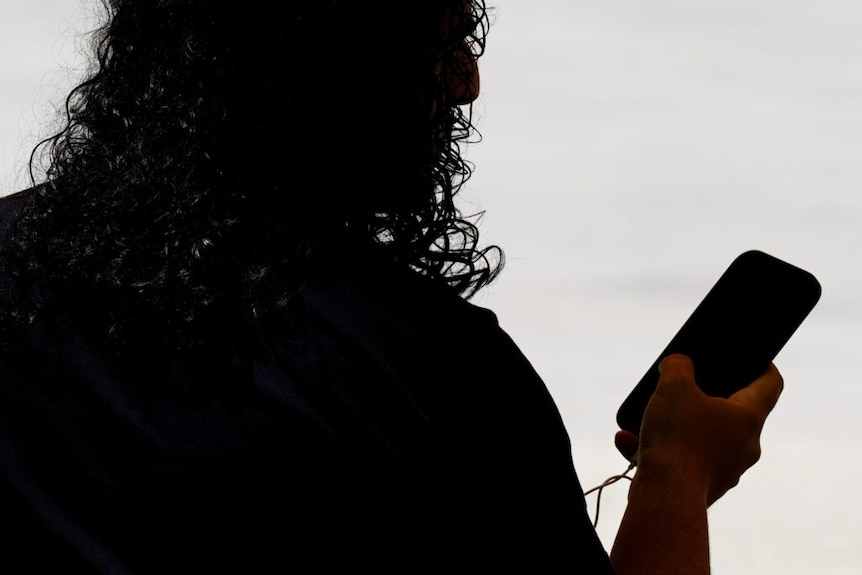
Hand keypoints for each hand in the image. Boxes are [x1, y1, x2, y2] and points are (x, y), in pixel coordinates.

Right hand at [616, 354, 782, 505]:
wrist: (668, 496)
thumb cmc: (679, 437)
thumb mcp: (674, 386)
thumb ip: (678, 365)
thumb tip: (679, 363)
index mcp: (748, 417)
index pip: (770, 385)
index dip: (764, 367)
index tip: (755, 359)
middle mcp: (745, 446)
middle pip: (735, 414)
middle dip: (709, 399)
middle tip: (689, 386)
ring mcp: (726, 470)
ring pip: (703, 439)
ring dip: (676, 425)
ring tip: (647, 416)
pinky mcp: (703, 488)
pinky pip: (681, 460)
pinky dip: (657, 449)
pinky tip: (627, 440)